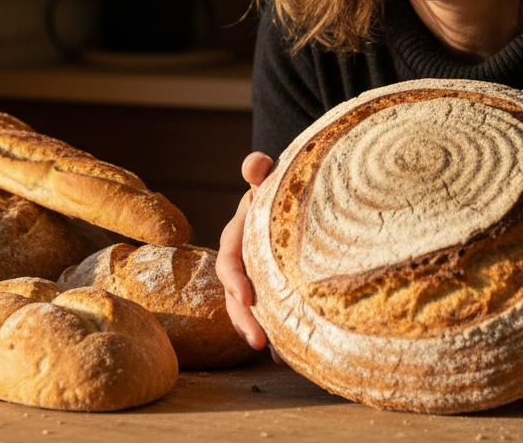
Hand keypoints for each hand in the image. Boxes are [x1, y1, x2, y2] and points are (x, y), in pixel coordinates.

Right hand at [216, 152, 274, 352]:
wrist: (294, 197)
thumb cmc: (280, 187)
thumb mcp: (271, 177)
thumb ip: (260, 170)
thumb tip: (255, 164)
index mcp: (238, 237)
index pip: (229, 260)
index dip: (234, 279)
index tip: (247, 297)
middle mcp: (244, 262)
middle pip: (237, 296)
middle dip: (244, 320)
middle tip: (259, 341)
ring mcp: (258, 278)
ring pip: (251, 311)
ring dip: (258, 333)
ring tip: (276, 356)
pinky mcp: (273, 291)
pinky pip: (272, 316)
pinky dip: (280, 336)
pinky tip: (290, 357)